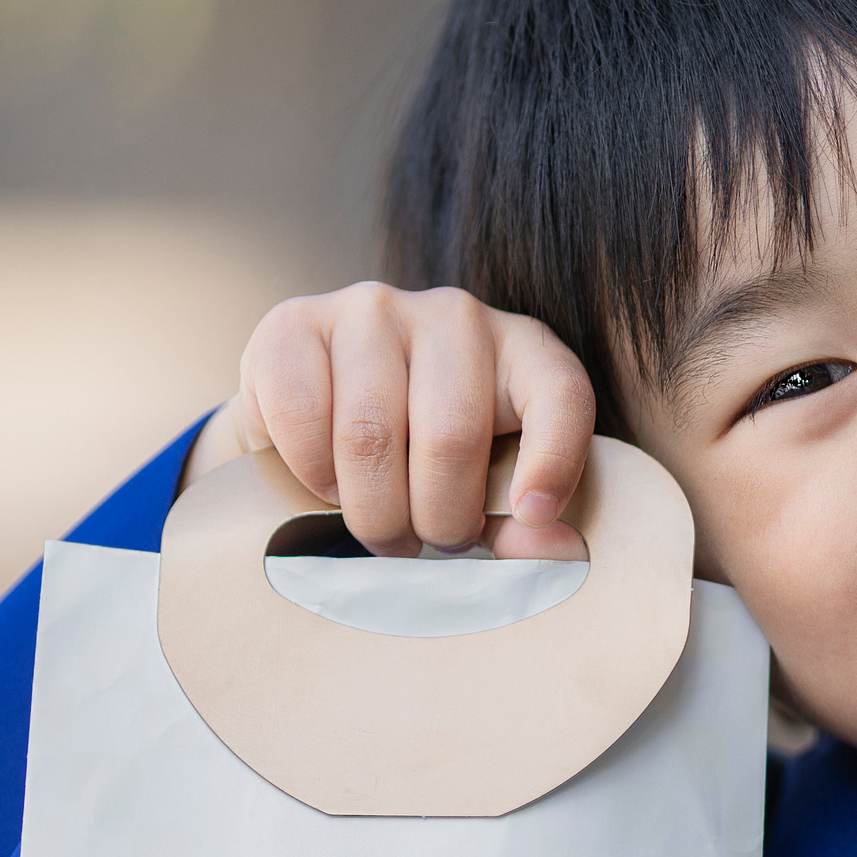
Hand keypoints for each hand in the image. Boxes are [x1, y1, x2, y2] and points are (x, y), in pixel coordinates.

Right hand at [184, 282, 594, 559]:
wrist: (323, 413)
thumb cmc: (428, 458)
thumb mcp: (491, 486)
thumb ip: (524, 523)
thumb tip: (540, 546)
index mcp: (524, 351)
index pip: (560, 395)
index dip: (554, 463)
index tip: (532, 517)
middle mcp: (454, 317)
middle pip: (451, 437)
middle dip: (439, 519)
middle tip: (429, 544)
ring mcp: (373, 310)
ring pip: (369, 436)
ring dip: (374, 511)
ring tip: (382, 529)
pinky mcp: (295, 321)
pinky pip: (300, 415)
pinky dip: (313, 473)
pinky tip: (329, 485)